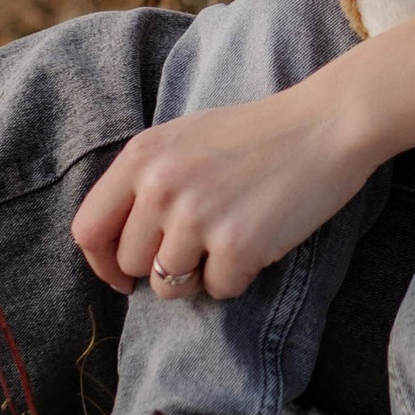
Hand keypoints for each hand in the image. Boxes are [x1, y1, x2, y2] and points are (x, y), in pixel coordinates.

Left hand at [72, 82, 370, 301]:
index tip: (123, 275)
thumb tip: (117, 248)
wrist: (325, 124)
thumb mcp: (184, 140)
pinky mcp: (236, 244)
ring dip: (199, 275)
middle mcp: (160, 186)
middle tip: (200, 244)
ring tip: (230, 238)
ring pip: (168, 286)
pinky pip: (218, 290)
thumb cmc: (257, 134)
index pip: (88, 229)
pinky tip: (259, 241)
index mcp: (141, 156)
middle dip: (160, 266)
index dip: (102, 262)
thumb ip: (146, 182)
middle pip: (130, 264)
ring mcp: (197, 216)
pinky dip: (238, 277)